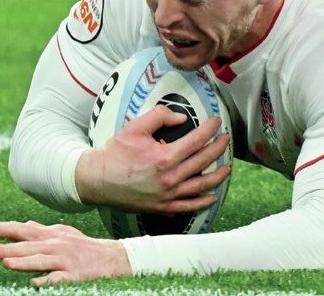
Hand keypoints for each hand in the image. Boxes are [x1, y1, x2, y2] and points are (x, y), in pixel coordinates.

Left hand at [0, 220, 130, 285]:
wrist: (113, 258)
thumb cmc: (83, 247)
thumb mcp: (62, 234)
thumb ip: (41, 231)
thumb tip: (21, 226)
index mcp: (49, 235)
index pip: (18, 230)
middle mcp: (55, 245)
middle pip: (27, 246)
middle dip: (6, 248)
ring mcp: (65, 260)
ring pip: (41, 260)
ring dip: (24, 261)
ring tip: (6, 263)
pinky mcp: (74, 275)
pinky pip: (58, 278)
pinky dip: (47, 280)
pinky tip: (35, 284)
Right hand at [76, 105, 230, 213]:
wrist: (96, 180)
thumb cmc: (115, 153)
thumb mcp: (135, 127)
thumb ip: (160, 116)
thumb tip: (182, 118)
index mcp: (164, 158)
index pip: (196, 141)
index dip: (210, 129)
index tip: (216, 122)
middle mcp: (169, 179)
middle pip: (203, 161)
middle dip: (218, 148)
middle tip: (225, 139)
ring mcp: (166, 196)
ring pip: (201, 186)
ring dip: (218, 176)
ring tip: (227, 167)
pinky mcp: (161, 207)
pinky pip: (188, 207)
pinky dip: (203, 202)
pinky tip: (212, 196)